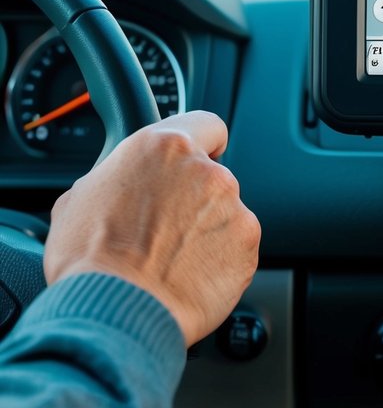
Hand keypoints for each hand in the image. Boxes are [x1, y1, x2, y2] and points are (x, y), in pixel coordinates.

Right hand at [43, 111, 260, 347]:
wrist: (112, 314)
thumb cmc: (90, 261)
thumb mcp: (79, 198)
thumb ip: (113, 177)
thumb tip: (116, 183)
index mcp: (164, 147)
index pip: (207, 124)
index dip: (202, 142)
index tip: (200, 156)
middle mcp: (205, 170)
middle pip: (212, 175)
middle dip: (194, 198)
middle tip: (165, 228)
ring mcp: (231, 207)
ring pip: (224, 212)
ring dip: (207, 230)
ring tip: (172, 260)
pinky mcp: (246, 245)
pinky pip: (236, 246)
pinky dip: (220, 260)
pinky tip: (189, 276)